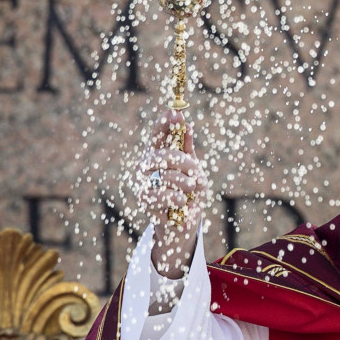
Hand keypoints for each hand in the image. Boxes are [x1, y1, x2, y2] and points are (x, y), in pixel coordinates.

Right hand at [138, 110, 209, 278]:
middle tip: (195, 168)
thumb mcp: (194, 170)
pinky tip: (182, 203)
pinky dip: (174, 198)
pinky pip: (158, 196)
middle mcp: (148, 170)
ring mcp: (145, 186)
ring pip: (161, 176)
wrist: (186, 225)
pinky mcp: (146, 205)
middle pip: (157, 156)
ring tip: (191, 188)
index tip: (174, 113)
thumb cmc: (189, 194)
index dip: (163, 125)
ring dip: (182, 181)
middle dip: (180, 160)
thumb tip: (187, 126)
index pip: (156, 137)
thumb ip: (188, 150)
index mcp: (159, 157)